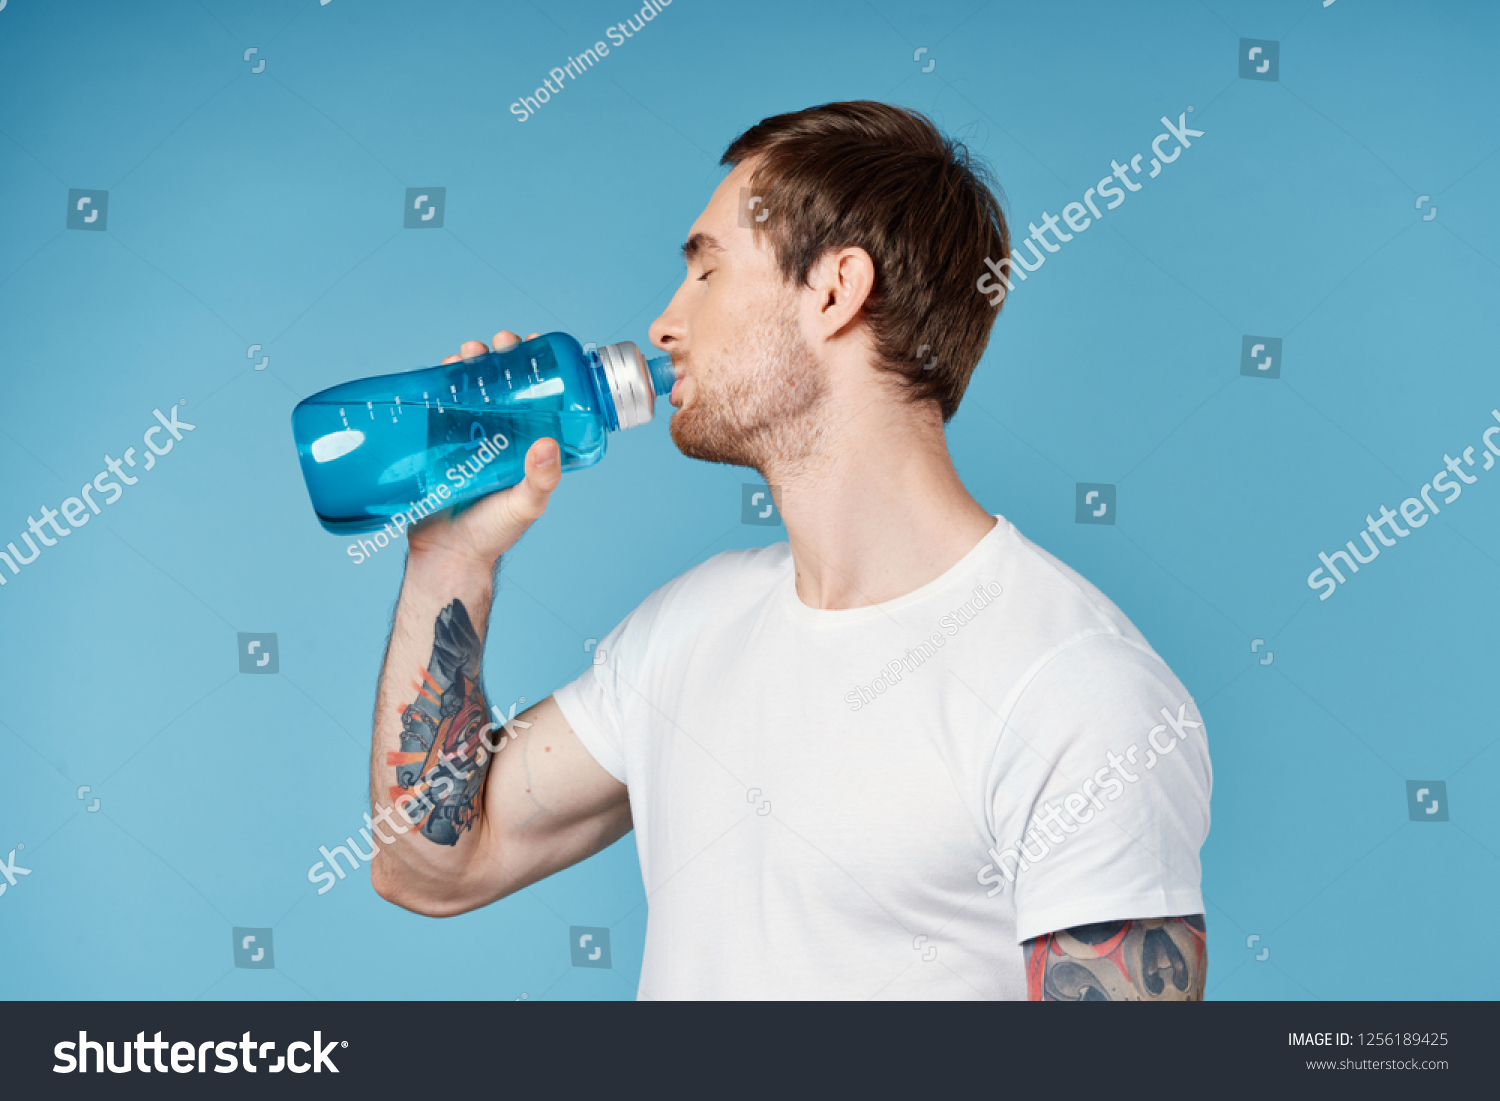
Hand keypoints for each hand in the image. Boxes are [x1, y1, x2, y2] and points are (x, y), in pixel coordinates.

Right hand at [406, 330, 560, 567]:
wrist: (446, 555)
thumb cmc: (492, 534)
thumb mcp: (526, 505)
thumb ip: (540, 479)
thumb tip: (548, 444)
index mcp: (528, 444)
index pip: (538, 396)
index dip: (538, 368)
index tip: (535, 345)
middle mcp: (501, 435)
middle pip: (503, 384)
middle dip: (501, 357)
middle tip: (499, 344)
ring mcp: (468, 436)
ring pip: (471, 389)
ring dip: (470, 363)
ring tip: (467, 352)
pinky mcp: (437, 442)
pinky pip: (439, 405)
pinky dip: (440, 383)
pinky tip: (441, 368)